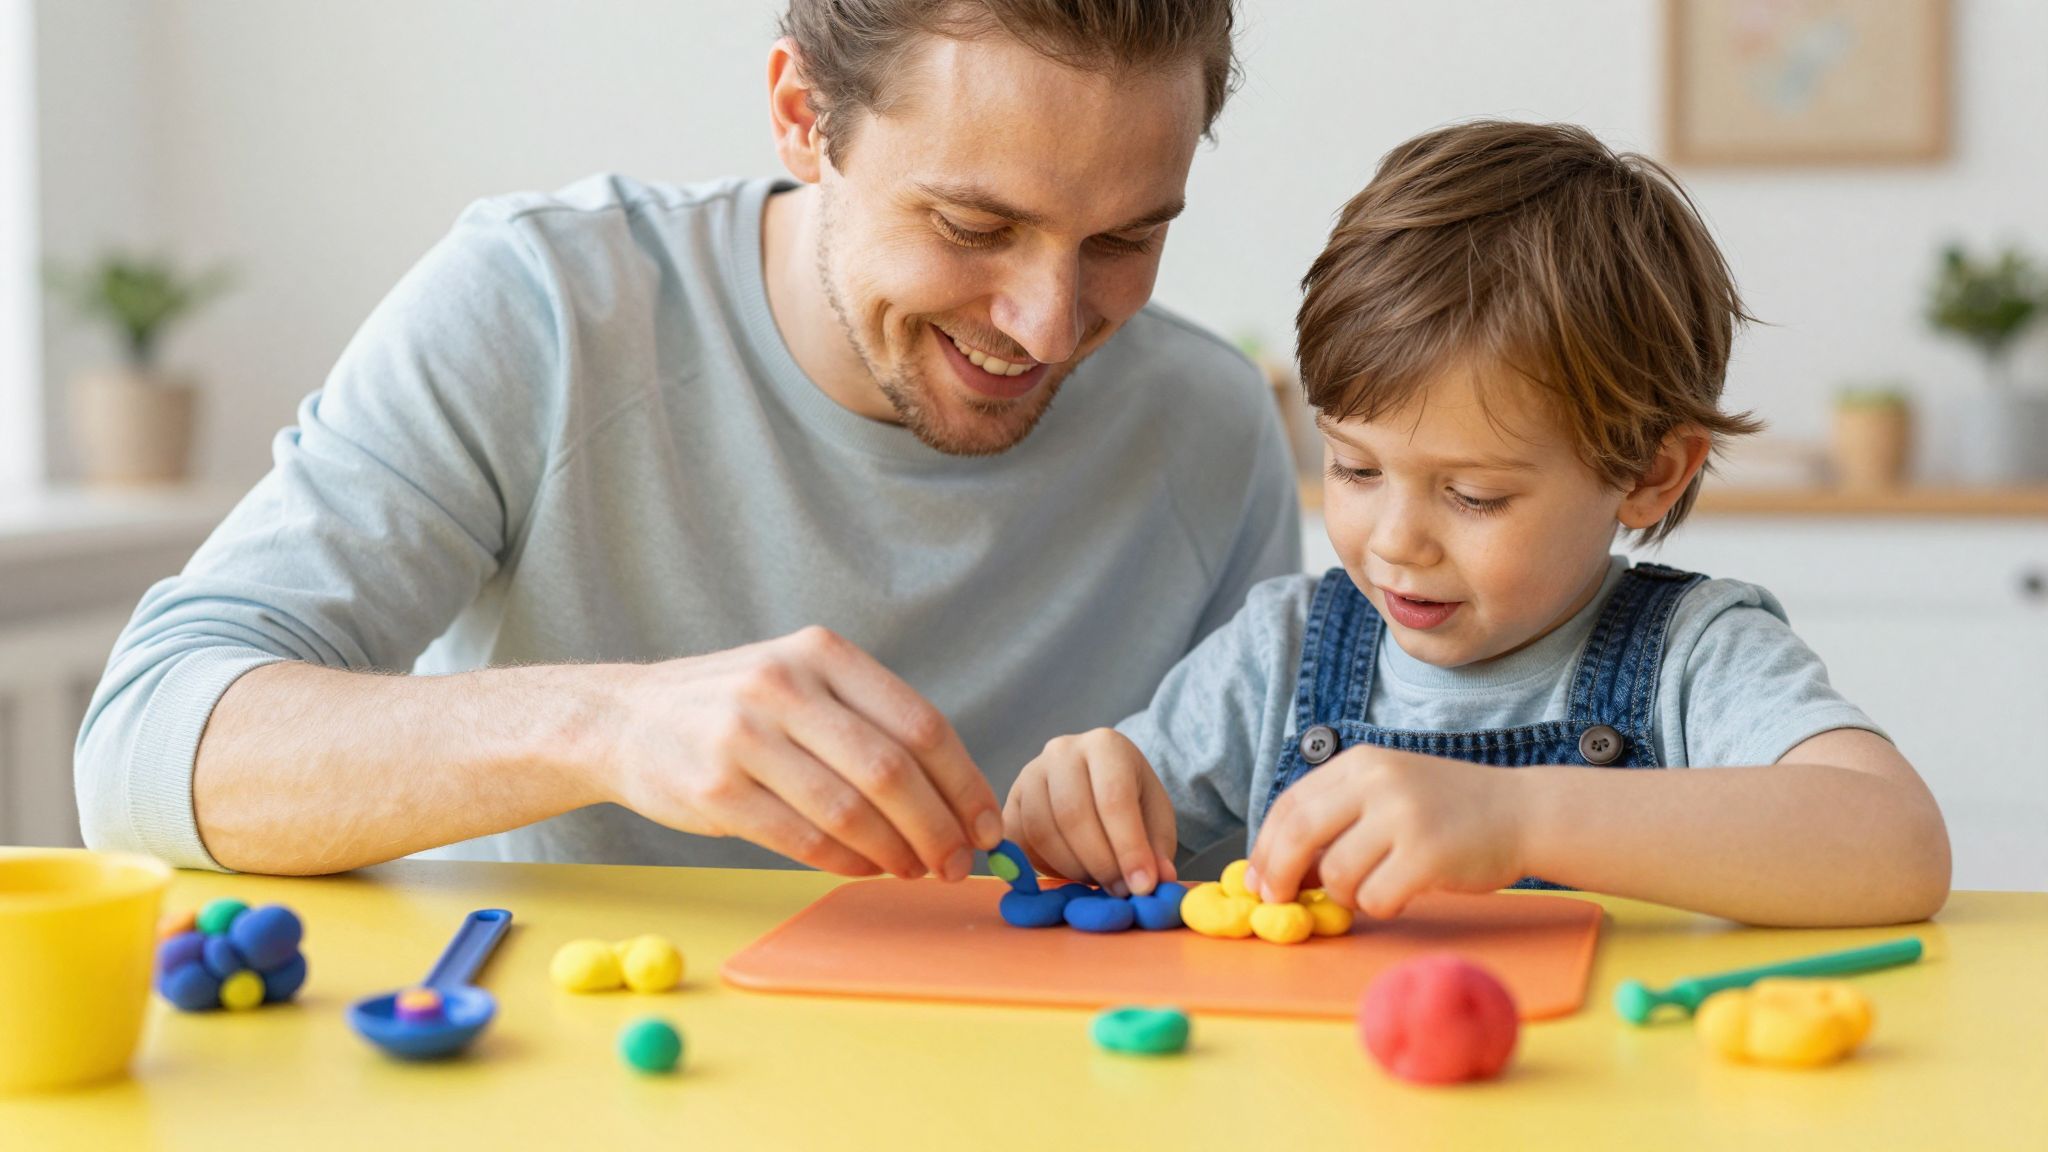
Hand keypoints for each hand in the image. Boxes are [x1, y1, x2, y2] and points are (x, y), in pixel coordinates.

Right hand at [600, 626, 1002, 878]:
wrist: (625, 720)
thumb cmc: (734, 709)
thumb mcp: (800, 680)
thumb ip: (869, 722)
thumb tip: (955, 796)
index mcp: (821, 654)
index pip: (921, 724)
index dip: (965, 783)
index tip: (987, 825)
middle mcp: (784, 685)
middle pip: (892, 772)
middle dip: (939, 829)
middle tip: (959, 863)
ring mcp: (745, 736)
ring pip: (851, 811)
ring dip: (896, 853)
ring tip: (914, 870)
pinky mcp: (716, 789)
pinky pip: (804, 840)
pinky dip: (847, 862)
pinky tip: (864, 867)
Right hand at [1003, 728, 1176, 896]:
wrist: (1095, 783)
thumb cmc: (1131, 800)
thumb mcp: (1156, 819)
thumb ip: (1156, 849)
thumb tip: (1158, 880)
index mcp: (1106, 745)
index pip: (1113, 798)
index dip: (1128, 848)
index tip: (1142, 886)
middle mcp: (1062, 751)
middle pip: (1073, 815)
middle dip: (1100, 863)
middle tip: (1120, 891)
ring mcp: (1030, 774)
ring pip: (1042, 832)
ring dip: (1072, 869)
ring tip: (1098, 881)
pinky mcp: (1009, 802)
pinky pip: (1019, 843)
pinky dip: (1044, 868)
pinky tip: (1070, 873)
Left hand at [1246, 746, 1527, 918]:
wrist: (1522, 812)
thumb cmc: (1448, 810)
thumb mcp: (1388, 791)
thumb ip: (1338, 817)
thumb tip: (1280, 869)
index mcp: (1360, 762)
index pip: (1290, 805)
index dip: (1266, 847)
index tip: (1258, 880)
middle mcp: (1378, 781)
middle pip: (1300, 834)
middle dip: (1279, 876)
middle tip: (1278, 903)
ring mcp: (1404, 816)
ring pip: (1337, 874)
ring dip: (1344, 896)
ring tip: (1372, 888)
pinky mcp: (1427, 854)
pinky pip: (1376, 898)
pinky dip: (1379, 906)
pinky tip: (1403, 892)